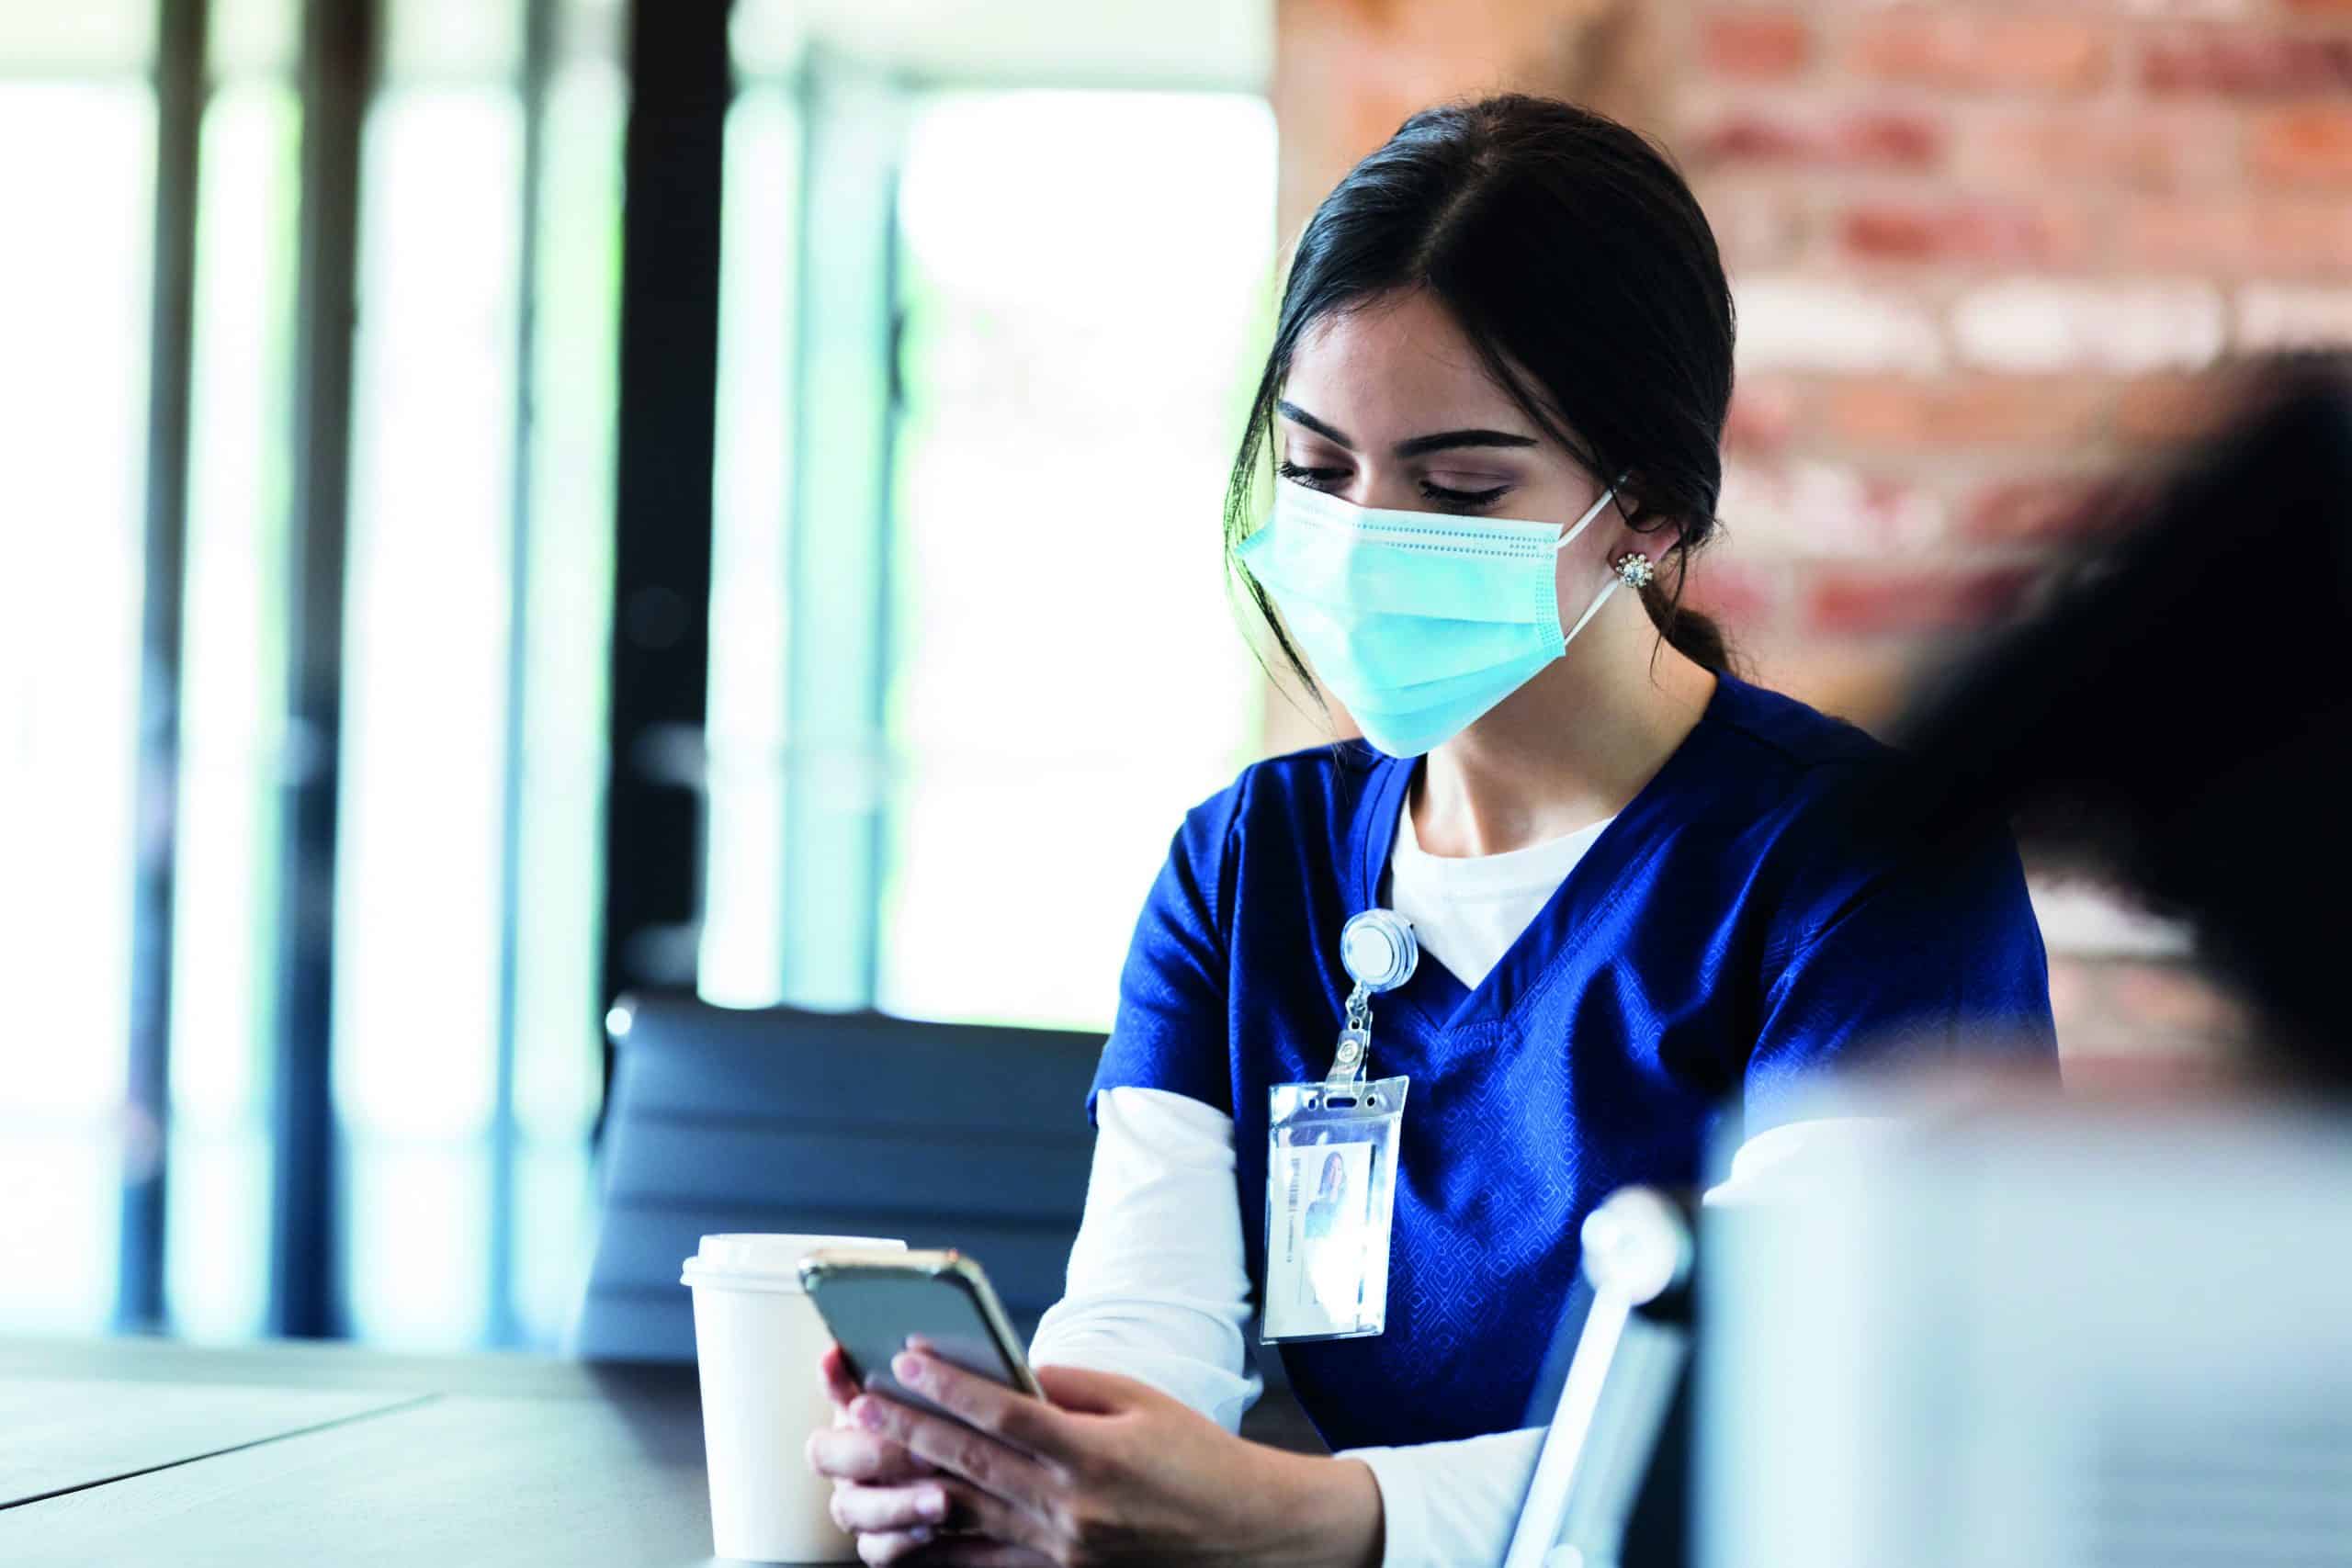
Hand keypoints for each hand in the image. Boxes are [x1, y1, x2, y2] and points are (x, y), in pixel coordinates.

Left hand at [808, 1342, 1382, 1567]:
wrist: (1242, 1534)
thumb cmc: (1196, 1457)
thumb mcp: (1141, 1401)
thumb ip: (1071, 1386)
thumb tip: (1009, 1370)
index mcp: (1092, 1452)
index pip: (1005, 1412)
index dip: (949, 1384)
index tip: (904, 1356)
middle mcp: (1069, 1506)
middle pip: (969, 1462)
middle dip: (905, 1430)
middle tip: (854, 1405)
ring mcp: (1059, 1549)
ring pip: (963, 1514)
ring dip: (905, 1483)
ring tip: (860, 1460)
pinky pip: (981, 1565)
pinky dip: (935, 1548)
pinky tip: (897, 1530)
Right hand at [808, 1345, 972, 1564]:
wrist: (1004, 1483)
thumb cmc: (979, 1428)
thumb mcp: (972, 1394)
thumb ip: (944, 1373)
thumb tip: (924, 1341)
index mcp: (863, 1409)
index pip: (834, 1385)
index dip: (831, 1375)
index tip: (840, 1357)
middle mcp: (850, 1456)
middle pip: (827, 1453)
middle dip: (875, 1452)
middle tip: (924, 1452)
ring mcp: (860, 1502)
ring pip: (849, 1507)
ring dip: (895, 1503)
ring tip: (942, 1500)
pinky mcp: (881, 1542)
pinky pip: (875, 1549)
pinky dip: (900, 1540)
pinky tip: (932, 1529)